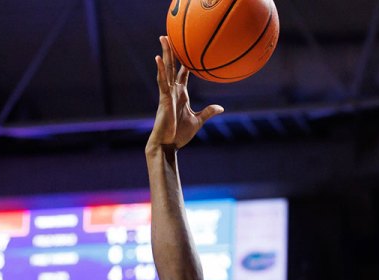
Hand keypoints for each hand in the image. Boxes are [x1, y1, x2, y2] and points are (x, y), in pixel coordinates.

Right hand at [149, 36, 222, 151]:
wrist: (169, 144)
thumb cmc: (180, 134)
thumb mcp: (198, 121)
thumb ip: (208, 112)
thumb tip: (221, 107)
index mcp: (181, 95)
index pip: (183, 74)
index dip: (185, 62)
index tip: (186, 49)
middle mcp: (173, 91)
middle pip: (172, 67)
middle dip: (171, 51)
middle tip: (168, 35)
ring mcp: (167, 94)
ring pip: (166, 70)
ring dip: (165, 54)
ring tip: (163, 38)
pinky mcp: (163, 99)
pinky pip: (162, 82)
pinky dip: (160, 70)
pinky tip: (157, 59)